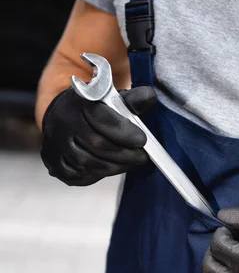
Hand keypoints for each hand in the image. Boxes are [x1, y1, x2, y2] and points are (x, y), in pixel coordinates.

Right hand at [40, 85, 156, 185]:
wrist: (63, 118)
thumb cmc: (94, 109)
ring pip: (89, 163)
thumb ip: (131, 100)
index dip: (124, 131)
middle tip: (142, 157)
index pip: (101, 117)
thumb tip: (149, 96)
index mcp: (78, 101)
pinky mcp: (54, 163)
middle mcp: (62, 122)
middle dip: (125, 154)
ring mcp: (55, 144)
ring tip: (129, 163)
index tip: (142, 140)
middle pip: (97, 144)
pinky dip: (99, 175)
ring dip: (115, 166)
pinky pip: (80, 175)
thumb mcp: (112, 99)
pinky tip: (110, 167)